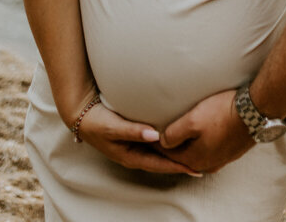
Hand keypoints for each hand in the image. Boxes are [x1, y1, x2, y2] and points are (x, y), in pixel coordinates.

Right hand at [77, 101, 202, 175]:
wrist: (83, 115)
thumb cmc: (98, 122)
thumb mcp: (114, 127)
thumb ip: (133, 131)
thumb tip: (155, 135)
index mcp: (131, 156)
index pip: (159, 165)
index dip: (178, 167)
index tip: (195, 168)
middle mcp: (136, 154)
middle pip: (163, 163)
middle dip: (181, 164)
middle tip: (203, 163)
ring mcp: (135, 147)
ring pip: (160, 155)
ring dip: (176, 156)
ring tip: (195, 154)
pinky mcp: (136, 137)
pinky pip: (155, 145)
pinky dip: (168, 145)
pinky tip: (177, 141)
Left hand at [159, 89, 253, 173]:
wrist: (256, 110)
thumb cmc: (223, 113)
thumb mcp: (192, 120)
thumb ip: (173, 134)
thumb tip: (162, 142)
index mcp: (194, 159)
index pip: (167, 153)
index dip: (157, 141)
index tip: (149, 131)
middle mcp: (207, 164)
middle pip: (182, 154)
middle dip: (172, 144)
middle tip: (163, 130)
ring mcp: (221, 159)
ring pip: (197, 151)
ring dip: (189, 142)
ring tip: (183, 128)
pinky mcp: (231, 151)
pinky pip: (210, 148)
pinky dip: (203, 141)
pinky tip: (203, 131)